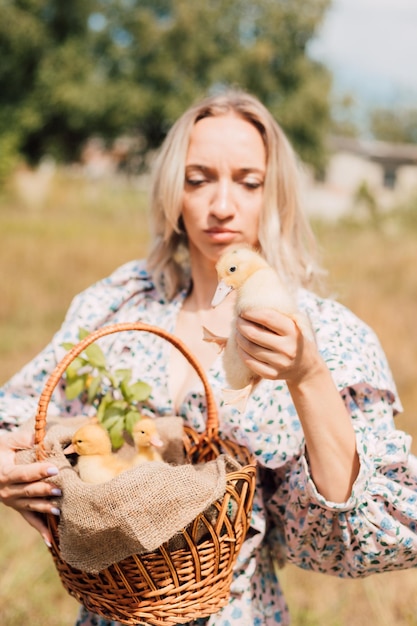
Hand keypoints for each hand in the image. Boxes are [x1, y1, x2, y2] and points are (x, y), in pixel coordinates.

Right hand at [0, 429, 60, 546]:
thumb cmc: (1, 450)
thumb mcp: (8, 441)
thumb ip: (24, 439)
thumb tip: (40, 438)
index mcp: (4, 473)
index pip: (22, 474)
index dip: (38, 471)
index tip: (55, 468)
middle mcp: (6, 491)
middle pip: (27, 491)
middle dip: (44, 490)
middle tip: (60, 489)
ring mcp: (12, 502)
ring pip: (30, 506)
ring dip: (44, 508)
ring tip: (59, 509)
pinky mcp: (18, 507)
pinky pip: (29, 519)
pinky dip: (40, 529)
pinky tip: (51, 540)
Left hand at [235, 308, 319, 384]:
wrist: (306, 367)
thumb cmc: (296, 339)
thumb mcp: (296, 324)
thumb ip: (281, 313)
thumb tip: (255, 300)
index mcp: (293, 331)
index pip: (267, 318)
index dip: (251, 313)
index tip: (243, 311)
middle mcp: (287, 348)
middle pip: (254, 334)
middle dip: (241, 325)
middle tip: (237, 321)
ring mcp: (280, 363)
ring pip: (250, 348)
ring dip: (239, 338)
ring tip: (238, 332)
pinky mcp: (272, 374)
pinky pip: (250, 362)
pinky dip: (242, 353)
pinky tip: (241, 346)